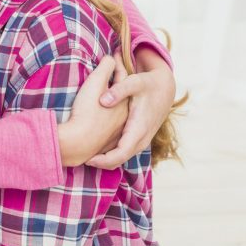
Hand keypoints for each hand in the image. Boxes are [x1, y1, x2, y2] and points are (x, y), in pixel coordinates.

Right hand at [57, 56, 128, 166]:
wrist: (77, 142)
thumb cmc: (86, 110)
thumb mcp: (96, 82)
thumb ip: (106, 67)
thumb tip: (110, 58)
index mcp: (124, 100)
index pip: (122, 76)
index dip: (116, 63)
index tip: (111, 54)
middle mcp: (124, 116)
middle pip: (120, 95)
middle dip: (115, 84)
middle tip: (108, 74)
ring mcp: (116, 131)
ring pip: (115, 112)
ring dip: (110, 103)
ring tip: (103, 97)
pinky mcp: (105, 142)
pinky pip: (107, 126)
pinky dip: (104, 118)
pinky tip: (98, 118)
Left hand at [87, 47, 174, 169]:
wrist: (165, 88)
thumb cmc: (149, 84)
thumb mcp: (135, 82)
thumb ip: (119, 90)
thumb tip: (103, 100)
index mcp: (139, 128)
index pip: (121, 154)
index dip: (104, 160)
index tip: (88, 159)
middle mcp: (142, 139)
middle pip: (120, 160)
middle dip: (101, 163)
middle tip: (80, 160)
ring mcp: (142, 141)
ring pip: (122, 158)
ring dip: (106, 160)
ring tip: (86, 156)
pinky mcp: (140, 139)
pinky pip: (124, 152)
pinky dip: (111, 154)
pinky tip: (97, 149)